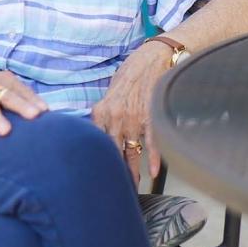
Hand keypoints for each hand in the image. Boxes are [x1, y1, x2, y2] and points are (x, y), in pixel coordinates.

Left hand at [91, 43, 173, 186]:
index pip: (94, 142)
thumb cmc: (132, 72)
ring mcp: (134, 120)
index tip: (93, 175)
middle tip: (110, 189)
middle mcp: (115, 118)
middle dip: (111, 172)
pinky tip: (154, 172)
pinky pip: (152, 144)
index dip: (94, 161)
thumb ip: (104, 113)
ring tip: (132, 187)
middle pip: (111, 153)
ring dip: (132, 172)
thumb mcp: (111, 91)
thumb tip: (99, 132)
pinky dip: (154, 159)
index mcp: (101, 112)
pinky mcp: (152, 118)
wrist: (154, 57)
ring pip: (131, 153)